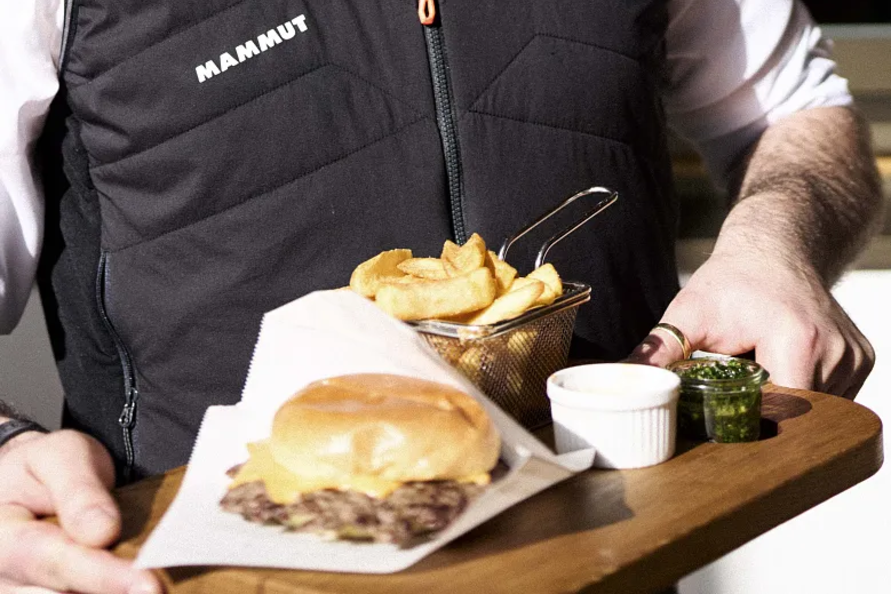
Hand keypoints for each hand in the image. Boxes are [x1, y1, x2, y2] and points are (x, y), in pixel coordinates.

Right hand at [0, 429, 162, 593]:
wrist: (32, 485)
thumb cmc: (45, 469)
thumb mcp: (61, 457)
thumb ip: (79, 492)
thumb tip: (102, 533)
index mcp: (2, 536)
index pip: (53, 561)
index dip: (102, 575)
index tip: (148, 585)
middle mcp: (5, 577)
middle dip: (113, 593)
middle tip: (159, 588)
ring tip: (152, 584)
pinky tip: (138, 586)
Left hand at [627, 251, 873, 399]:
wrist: (777, 247)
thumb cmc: (732, 279)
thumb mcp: (689, 312)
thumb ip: (658, 350)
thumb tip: (621, 379)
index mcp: (797, 340)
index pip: (779, 411)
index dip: (748, 422)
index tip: (721, 420)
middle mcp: (836, 352)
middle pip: (798, 416)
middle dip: (763, 417)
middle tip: (733, 404)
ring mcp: (854, 359)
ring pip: (816, 412)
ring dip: (785, 406)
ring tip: (757, 379)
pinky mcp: (861, 362)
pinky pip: (831, 400)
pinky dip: (803, 395)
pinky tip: (779, 371)